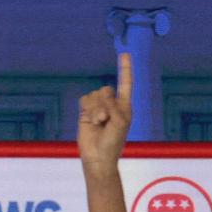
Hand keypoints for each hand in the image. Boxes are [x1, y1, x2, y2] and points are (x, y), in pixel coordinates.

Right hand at [78, 53, 132, 169]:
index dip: (125, 68)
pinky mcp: (85, 113)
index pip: (125, 83)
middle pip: (105, 89)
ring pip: (94, 95)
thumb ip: (112, 104)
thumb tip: (101, 93)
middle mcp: (111, 105)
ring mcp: (97, 108)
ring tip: (99, 124)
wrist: (98, 157)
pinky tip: (91, 122)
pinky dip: (88, 110)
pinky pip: (85, 100)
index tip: (125, 54)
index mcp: (124, 106)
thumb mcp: (120, 121)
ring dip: (95, 110)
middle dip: (104, 104)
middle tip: (105, 121)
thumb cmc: (113, 141)